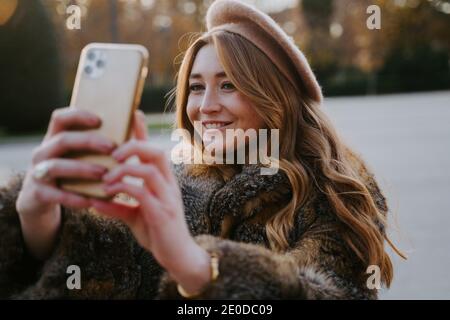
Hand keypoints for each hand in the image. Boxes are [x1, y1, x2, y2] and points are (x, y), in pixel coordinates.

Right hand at [16, 107, 114, 258]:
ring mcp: (38, 173)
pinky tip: (91, 200)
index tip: (99, 119)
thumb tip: (136, 118)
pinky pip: (55, 194)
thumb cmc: (71, 173)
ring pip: (56, 166)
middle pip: (62, 140)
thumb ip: (102, 141)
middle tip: (111, 147)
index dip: (78, 115)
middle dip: (88, 142)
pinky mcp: (37, 194)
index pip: (60, 118)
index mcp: (55, 138)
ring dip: (81, 169)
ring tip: (104, 173)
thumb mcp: (80, 156)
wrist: (41, 201)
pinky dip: (73, 197)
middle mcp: (44, 152)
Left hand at [90, 111, 211, 294]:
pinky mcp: (162, 213)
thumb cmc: (159, 233)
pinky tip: (106, 194)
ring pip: (149, 170)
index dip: (143, 131)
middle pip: (156, 152)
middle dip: (133, 146)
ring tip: (106, 177)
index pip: (154, 150)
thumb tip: (94, 199)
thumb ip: (119, 206)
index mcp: (164, 181)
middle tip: (112, 153)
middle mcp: (168, 185)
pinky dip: (122, 190)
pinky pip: (142, 194)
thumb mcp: (136, 216)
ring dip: (124, 169)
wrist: (179, 257)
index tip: (132, 114)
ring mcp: (167, 198)